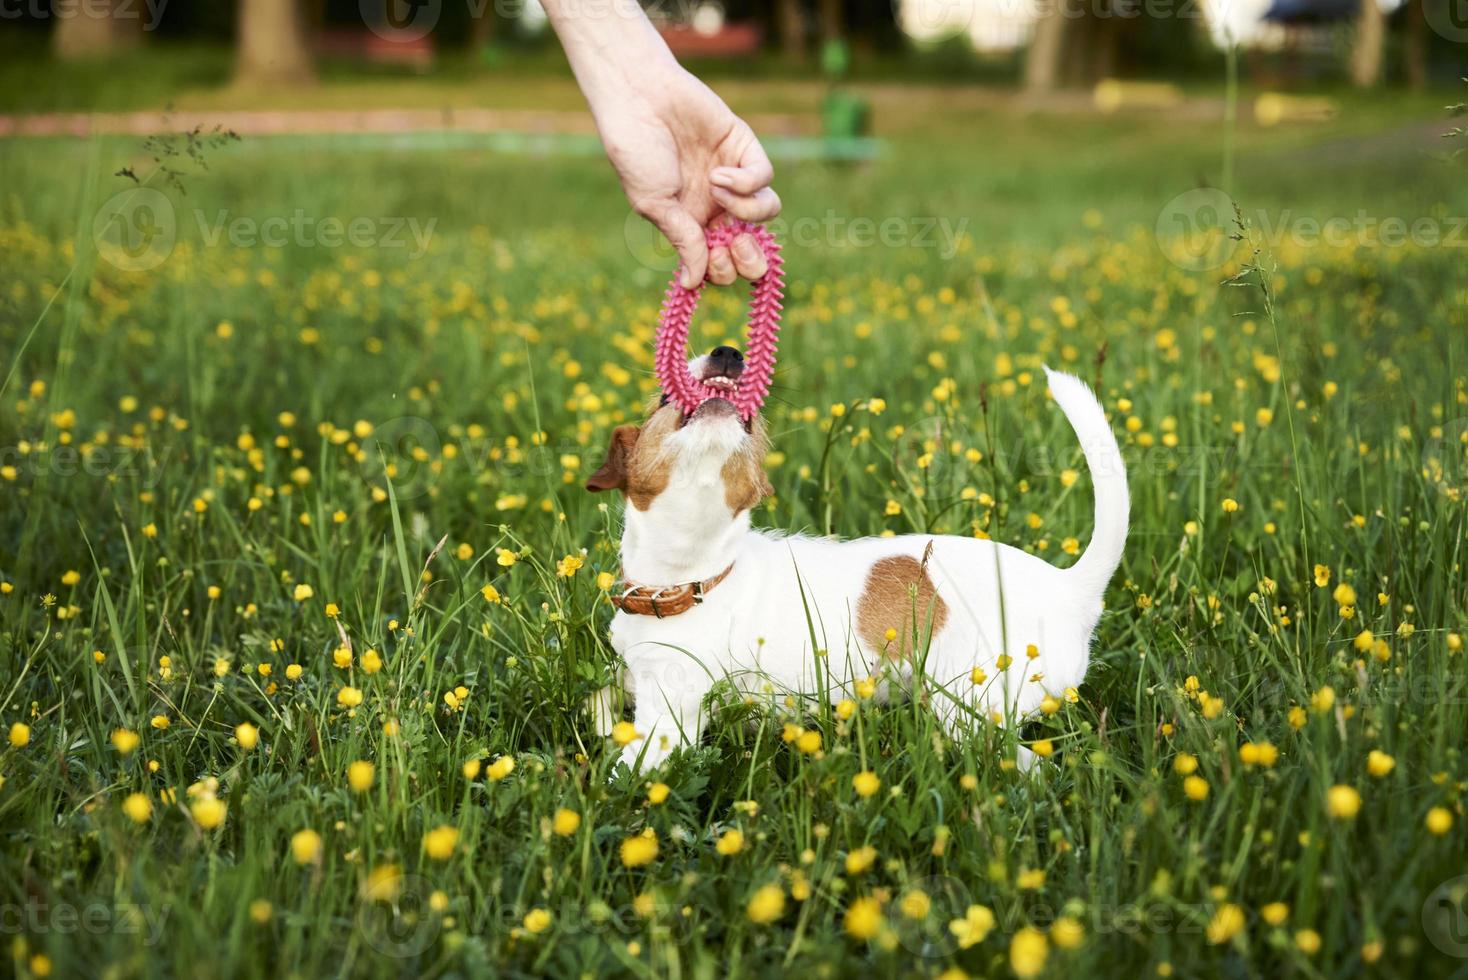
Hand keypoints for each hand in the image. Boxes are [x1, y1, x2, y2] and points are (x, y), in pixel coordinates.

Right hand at [590, 64, 779, 287]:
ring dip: (747, 212)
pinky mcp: (745, 149)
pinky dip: (746, 183)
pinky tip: (718, 172)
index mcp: (691, 225)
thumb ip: (683, 241)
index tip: (711, 258)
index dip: (723, 270)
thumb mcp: (655, 204)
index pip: (721, 264)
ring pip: (767, 212)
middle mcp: (716, 206)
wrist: (639, 97)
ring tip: (716, 189)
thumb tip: (693, 285)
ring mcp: (734, 177)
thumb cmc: (636, 151)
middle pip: (752, 248)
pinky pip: (765, 179)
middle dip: (750, 259)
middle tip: (733, 245)